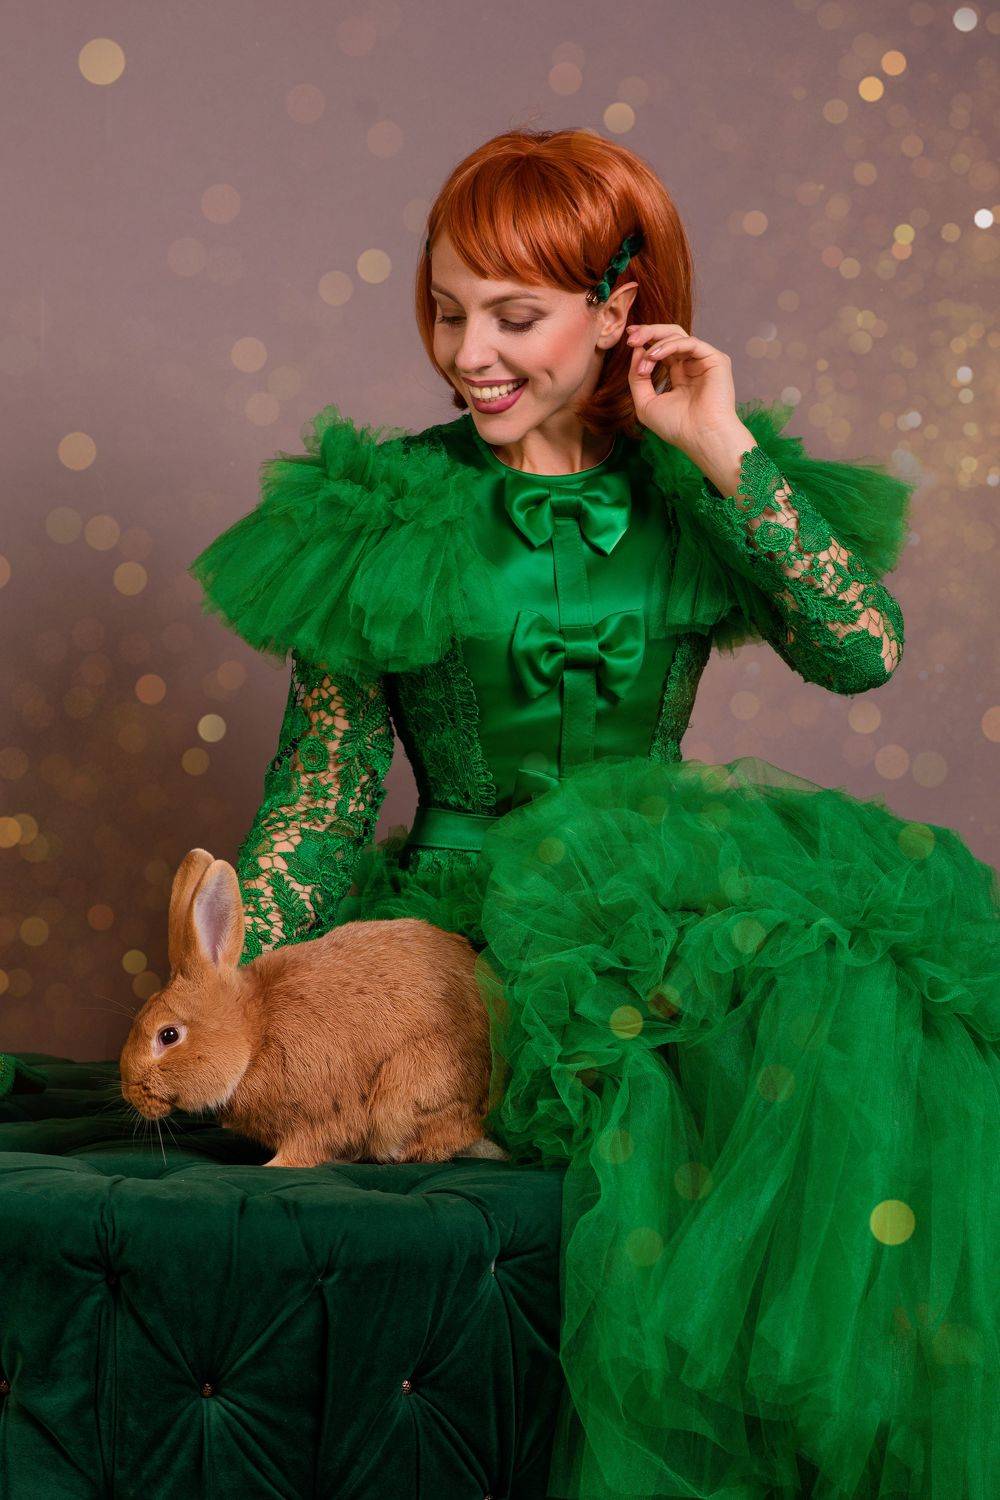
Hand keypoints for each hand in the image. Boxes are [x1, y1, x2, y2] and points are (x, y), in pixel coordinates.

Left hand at [625, 324, 740, 456]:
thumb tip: (635, 350)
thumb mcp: (646, 403)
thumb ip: (637, 377)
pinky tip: (653, 356)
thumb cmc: (676, 427)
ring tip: (643, 356)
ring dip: (655, 341)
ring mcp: (704, 361)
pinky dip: (669, 346)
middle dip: (648, 332)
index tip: (628, 339)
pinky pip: (690, 342)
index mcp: (679, 374)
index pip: (662, 348)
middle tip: (631, 336)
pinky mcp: (716, 359)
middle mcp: (692, 364)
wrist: (700, 438)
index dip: (645, 340)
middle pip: (669, 335)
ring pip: (678, 335)